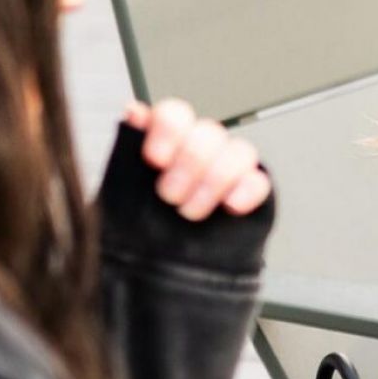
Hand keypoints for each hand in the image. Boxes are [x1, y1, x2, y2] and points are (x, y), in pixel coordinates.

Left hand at [126, 98, 270, 220]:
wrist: (153, 265)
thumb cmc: (135, 226)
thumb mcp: (118, 191)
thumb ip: (125, 151)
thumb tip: (134, 114)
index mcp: (166, 140)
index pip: (176, 114)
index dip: (168, 131)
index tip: (155, 159)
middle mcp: (198, 149)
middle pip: (209, 132)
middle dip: (189, 166)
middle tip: (169, 196)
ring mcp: (226, 169)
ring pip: (239, 151)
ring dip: (214, 181)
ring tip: (191, 211)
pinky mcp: (248, 193)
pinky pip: (259, 181)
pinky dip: (247, 192)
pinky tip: (230, 206)